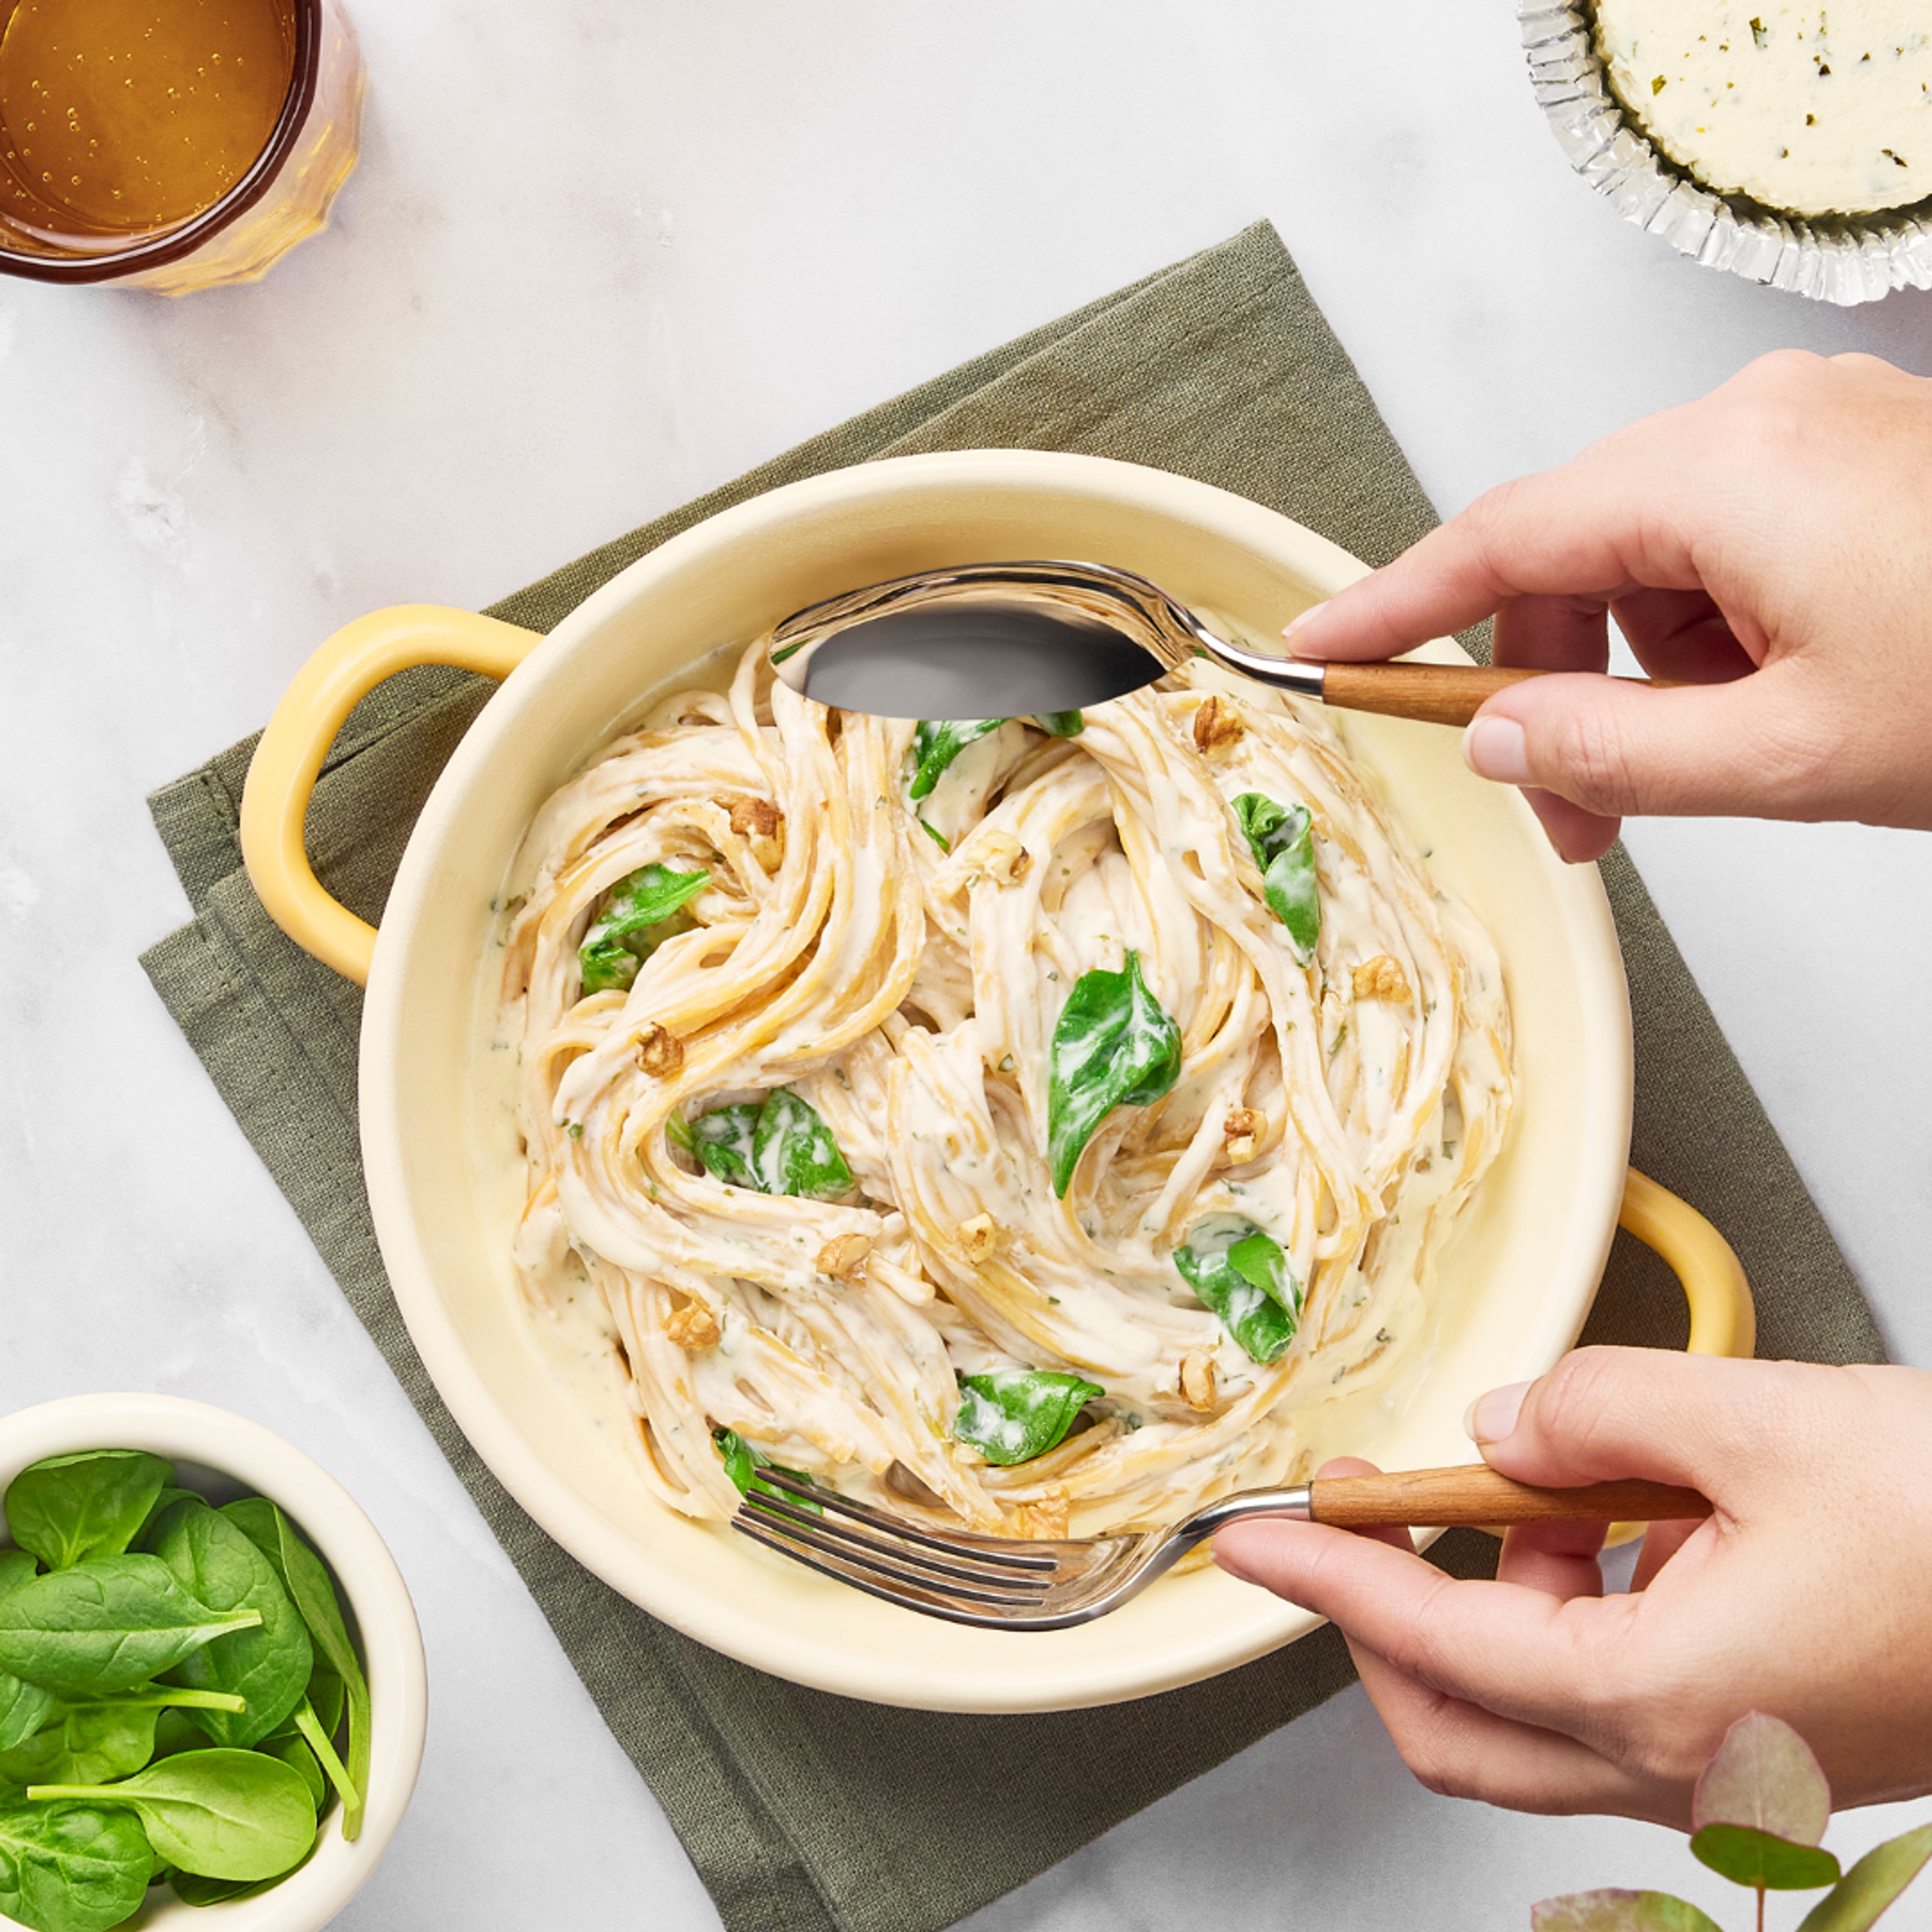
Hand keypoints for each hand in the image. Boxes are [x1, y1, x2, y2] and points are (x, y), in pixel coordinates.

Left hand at [1212, 1347, 1931, 1824]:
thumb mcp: (1759, 1417)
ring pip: (1538, 1705)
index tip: (1248, 1543)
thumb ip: (1597, 1407)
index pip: (1431, 1640)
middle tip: (1359, 1510)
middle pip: (1460, 1720)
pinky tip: (1615, 1517)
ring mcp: (1727, 1765)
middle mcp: (1685, 1759)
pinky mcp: (1764, 1740)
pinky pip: (1620, 1685)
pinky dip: (1580, 1601)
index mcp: (1663, 1696)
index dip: (1324, 1580)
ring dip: (1500, 1593)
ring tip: (1536, 1481)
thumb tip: (1501, 1424)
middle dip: (1387, 1617)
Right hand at [1283, 351, 1931, 860]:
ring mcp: (1809, 433)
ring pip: (1644, 556)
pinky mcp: (1848, 462)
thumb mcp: (1791, 755)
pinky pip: (1718, 546)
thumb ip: (1613, 754)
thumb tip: (1498, 738)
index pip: (1503, 538)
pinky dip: (1700, 638)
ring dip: (1631, 673)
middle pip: (1572, 549)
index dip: (1397, 603)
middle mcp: (1756, 424)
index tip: (1321, 642)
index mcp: (1725, 473)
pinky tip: (1752, 706)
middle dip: (1546, 683)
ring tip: (1683, 774)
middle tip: (1563, 811)